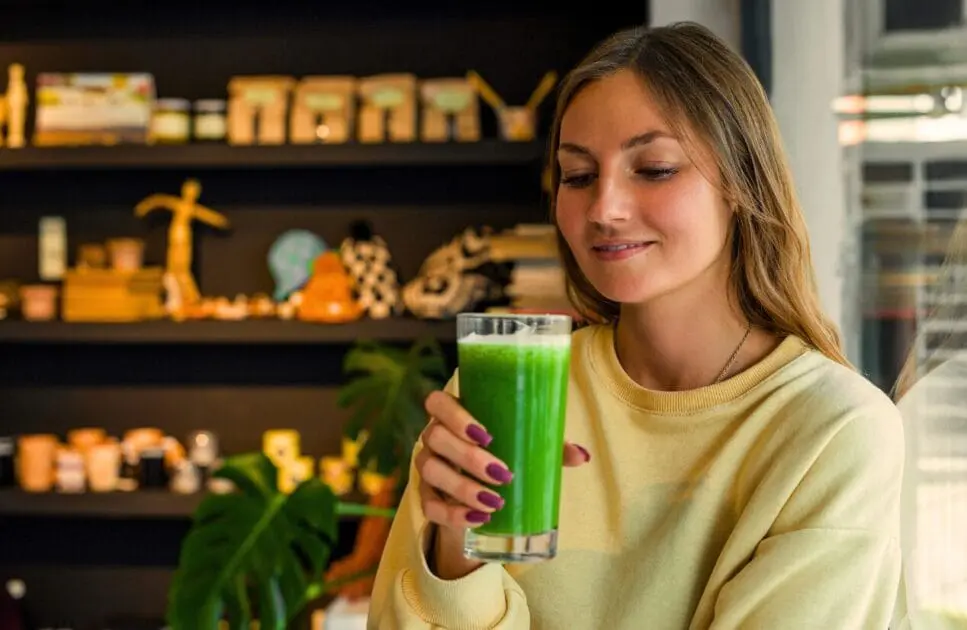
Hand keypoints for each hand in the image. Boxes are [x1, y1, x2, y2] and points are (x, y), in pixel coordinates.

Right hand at [416, 390, 590, 577]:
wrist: (484, 493)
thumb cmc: (506, 454)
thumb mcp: (527, 446)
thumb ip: (551, 445)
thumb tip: (582, 456)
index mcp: (453, 414)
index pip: (438, 403)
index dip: (455, 415)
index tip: (486, 435)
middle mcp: (434, 437)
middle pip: (437, 438)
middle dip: (469, 458)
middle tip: (503, 474)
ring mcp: (427, 467)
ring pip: (432, 471)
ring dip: (462, 488)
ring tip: (495, 503)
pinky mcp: (427, 497)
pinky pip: (429, 506)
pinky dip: (452, 515)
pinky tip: (477, 519)